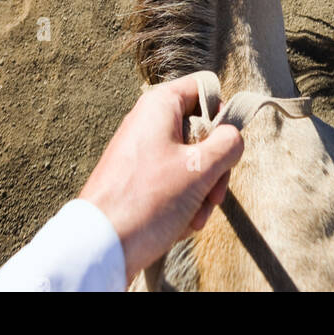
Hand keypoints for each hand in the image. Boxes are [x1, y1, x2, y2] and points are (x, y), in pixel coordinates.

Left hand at [78, 75, 243, 282]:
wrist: (100, 246)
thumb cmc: (148, 200)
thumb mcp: (199, 169)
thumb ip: (227, 145)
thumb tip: (233, 136)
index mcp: (160, 105)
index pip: (204, 89)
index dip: (222, 115)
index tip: (224, 147)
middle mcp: (148, 121)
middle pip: (200, 131)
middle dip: (214, 168)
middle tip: (213, 195)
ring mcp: (141, 150)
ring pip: (188, 161)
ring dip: (200, 192)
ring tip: (194, 218)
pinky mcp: (136, 177)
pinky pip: (171, 181)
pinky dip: (182, 202)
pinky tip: (180, 224)